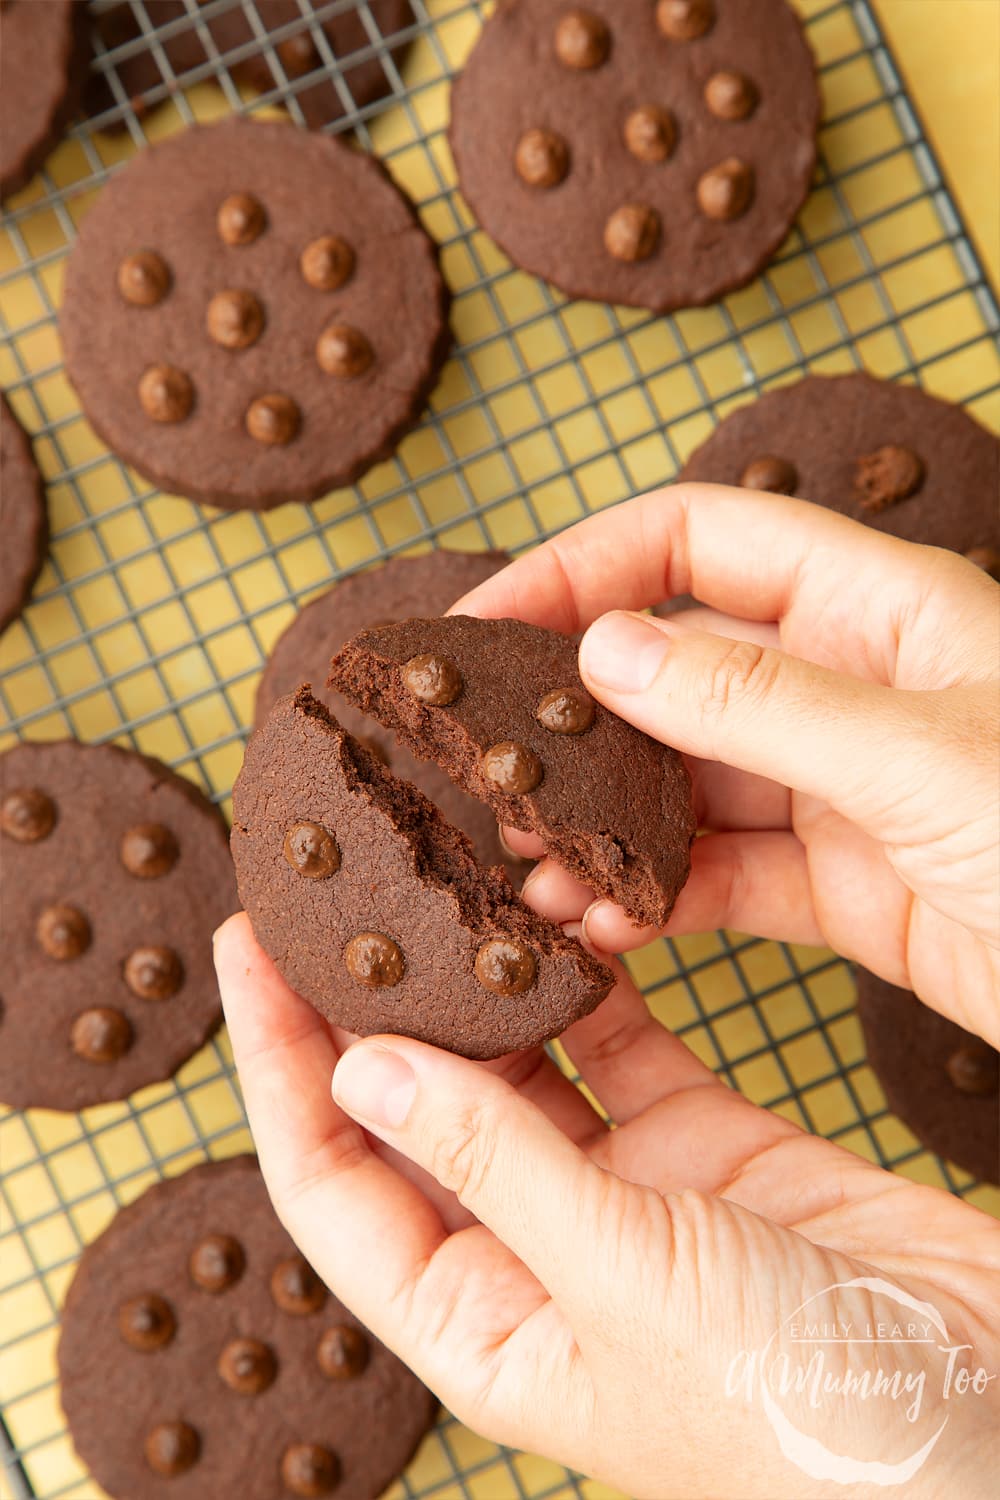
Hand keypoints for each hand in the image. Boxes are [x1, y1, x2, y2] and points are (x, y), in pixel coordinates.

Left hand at [215, 914, 999, 1498]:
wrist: (988, 1415)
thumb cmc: (802, 1413)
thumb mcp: (623, 1280)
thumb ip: (495, 1165)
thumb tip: (362, 1070)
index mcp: (488, 1322)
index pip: (337, 1183)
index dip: (279, 1068)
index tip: (249, 952)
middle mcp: (542, 1255)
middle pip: (417, 1112)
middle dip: (362, 1008)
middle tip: (326, 894)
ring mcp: (628, 1195)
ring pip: (521, 1067)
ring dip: (478, 984)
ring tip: (434, 881)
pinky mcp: (709, 1144)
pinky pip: (627, 1046)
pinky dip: (594, 982)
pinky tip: (560, 913)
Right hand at [453, 484, 999, 1045]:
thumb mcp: (926, 756)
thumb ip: (760, 705)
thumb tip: (610, 650)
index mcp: (878, 607)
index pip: (696, 541)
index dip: (582, 565)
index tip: (484, 622)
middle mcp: (846, 685)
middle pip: (671, 669)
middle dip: (573, 719)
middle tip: (490, 774)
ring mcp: (837, 788)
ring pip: (680, 785)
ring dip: (602, 825)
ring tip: (533, 873)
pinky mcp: (838, 887)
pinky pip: (716, 877)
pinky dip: (651, 899)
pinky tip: (599, 925)